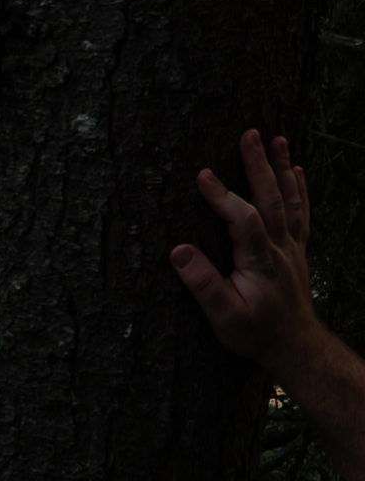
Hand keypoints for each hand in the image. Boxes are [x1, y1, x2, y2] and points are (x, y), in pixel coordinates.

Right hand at [175, 125, 324, 381]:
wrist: (296, 346)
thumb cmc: (256, 334)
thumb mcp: (223, 317)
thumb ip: (202, 283)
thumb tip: (178, 252)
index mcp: (259, 261)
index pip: (243, 219)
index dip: (223, 196)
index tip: (202, 175)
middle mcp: (279, 248)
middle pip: (270, 199)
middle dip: (258, 165)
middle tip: (250, 134)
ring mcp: (291, 247)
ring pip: (289, 201)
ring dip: (282, 168)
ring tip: (277, 139)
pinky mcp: (297, 251)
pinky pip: (301, 213)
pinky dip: (300, 190)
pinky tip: (296, 171)